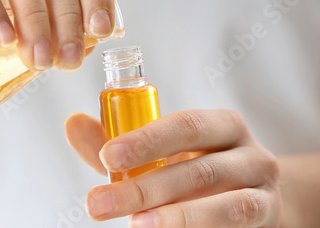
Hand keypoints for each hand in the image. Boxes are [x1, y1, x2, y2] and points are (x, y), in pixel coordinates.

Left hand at [65, 110, 281, 226]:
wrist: (254, 197)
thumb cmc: (196, 168)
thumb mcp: (164, 153)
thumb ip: (119, 142)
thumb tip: (73, 123)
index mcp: (222, 125)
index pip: (186, 126)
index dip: (147, 140)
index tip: (108, 157)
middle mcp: (249, 153)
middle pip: (198, 170)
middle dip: (144, 188)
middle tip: (98, 203)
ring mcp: (263, 191)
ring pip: (225, 206)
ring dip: (178, 217)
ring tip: (136, 225)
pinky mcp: (267, 220)